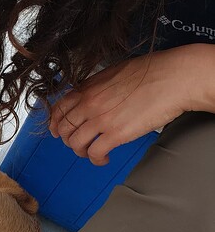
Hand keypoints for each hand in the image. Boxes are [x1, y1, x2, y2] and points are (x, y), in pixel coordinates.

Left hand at [49, 47, 193, 164]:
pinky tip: (104, 158)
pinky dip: (96, 160)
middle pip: (64, 129)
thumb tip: (88, 96)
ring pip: (75, 143)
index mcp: (88, 88)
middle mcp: (90, 103)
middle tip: (78, 143)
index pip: (59, 109)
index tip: (58, 131)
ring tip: (92, 152)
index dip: (55, 123)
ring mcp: (101, 119)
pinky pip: (95, 153)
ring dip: (81, 152)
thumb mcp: (114, 72)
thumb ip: (96, 86)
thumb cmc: (153, 71)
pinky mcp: (116, 134)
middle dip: (68, 139)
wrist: (175, 77)